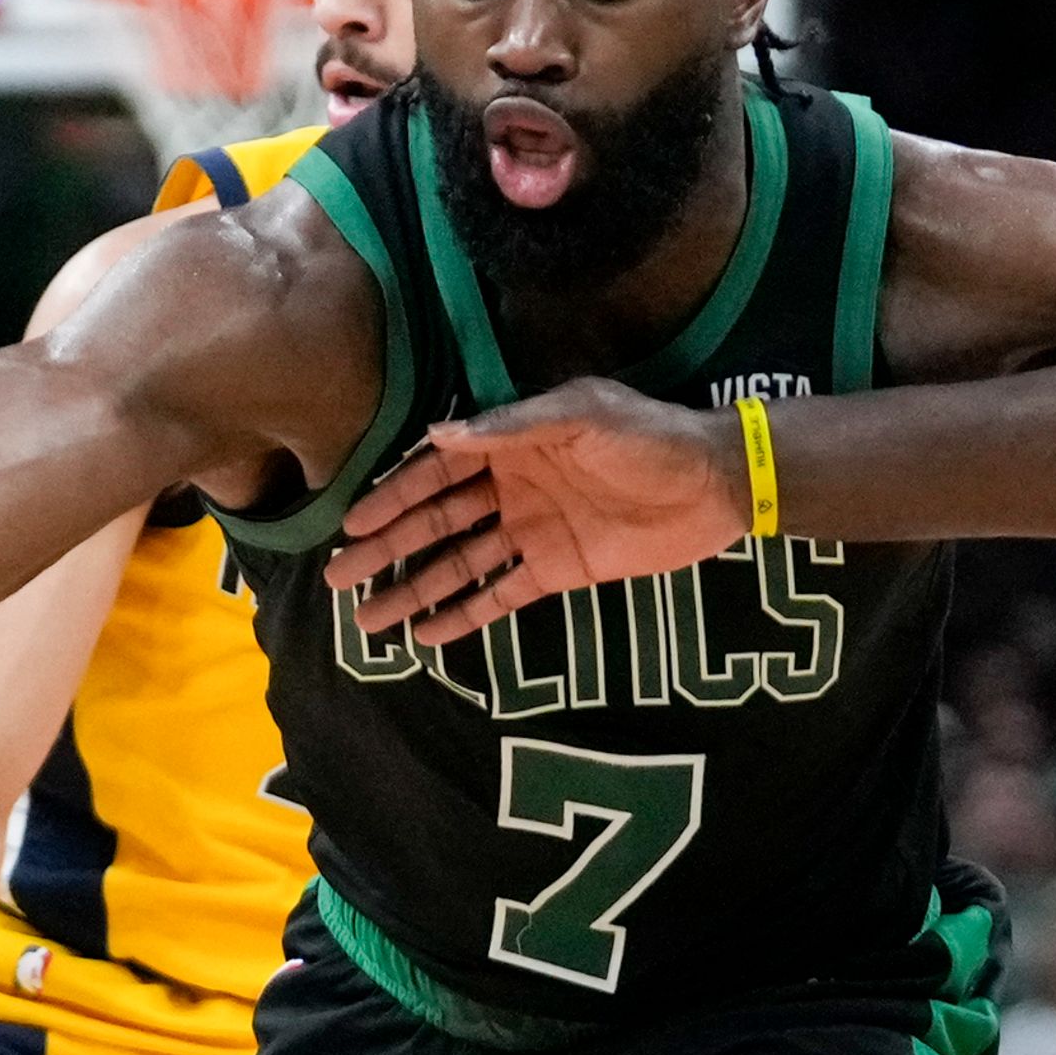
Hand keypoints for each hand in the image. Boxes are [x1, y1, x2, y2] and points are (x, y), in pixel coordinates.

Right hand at [323, 380, 751, 642]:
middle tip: (339, 577)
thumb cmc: (651, 437)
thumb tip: (438, 434)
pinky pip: (501, 595)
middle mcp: (512, 488)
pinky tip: (427, 638)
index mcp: (513, 444)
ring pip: (460, 563)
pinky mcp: (559, 570)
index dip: (393, 498)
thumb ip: (512, 428)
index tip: (351, 526)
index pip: (438, 473)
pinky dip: (465, 615)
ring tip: (369, 621)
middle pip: (436, 522)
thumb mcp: (582, 416)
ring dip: (415, 589)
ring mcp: (533, 532)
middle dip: (388, 550)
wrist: (716, 484)